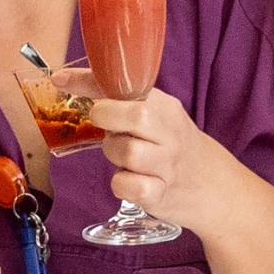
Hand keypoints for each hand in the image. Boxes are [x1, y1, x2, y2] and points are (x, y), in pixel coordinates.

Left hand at [54, 70, 239, 233]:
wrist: (213, 186)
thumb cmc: (170, 145)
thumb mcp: (156, 116)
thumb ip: (120, 101)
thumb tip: (66, 80)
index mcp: (165, 107)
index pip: (126, 85)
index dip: (89, 82)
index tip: (61, 79)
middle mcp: (170, 132)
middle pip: (135, 116)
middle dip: (107, 118)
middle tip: (106, 126)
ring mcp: (168, 164)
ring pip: (127, 152)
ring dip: (113, 153)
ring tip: (122, 155)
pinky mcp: (161, 194)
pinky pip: (129, 187)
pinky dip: (120, 184)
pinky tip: (129, 180)